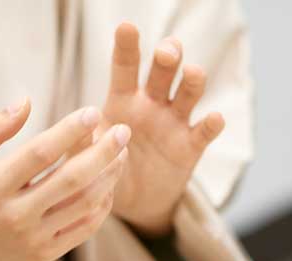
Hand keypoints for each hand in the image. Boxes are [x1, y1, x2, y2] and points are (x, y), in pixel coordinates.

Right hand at [0, 100, 129, 260]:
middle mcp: (16, 214)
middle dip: (104, 151)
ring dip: (109, 176)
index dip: (70, 130)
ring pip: (84, 204)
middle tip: (123, 130)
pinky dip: (102, 206)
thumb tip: (27, 101)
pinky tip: (108, 185)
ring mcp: (33, 238)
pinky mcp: (44, 255)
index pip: (41, 153)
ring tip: (121, 154)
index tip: (93, 111)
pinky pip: (84, 229)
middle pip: (72, 179)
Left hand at [101, 22, 225, 236]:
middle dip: (168, 56)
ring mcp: (174, 122)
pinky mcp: (190, 147)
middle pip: (163, 71)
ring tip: (192, 74)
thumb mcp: (89, 157)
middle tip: (166, 53)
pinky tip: (214, 118)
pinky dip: (212, 124)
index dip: (127, 46)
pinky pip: (204, 132)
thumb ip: (83, 143)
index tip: (127, 27)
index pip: (125, 67)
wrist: (132, 202)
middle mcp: (151, 104)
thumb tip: (77, 129)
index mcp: (122, 100)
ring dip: (193, 81)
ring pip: (189, 92)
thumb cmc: (106, 169)